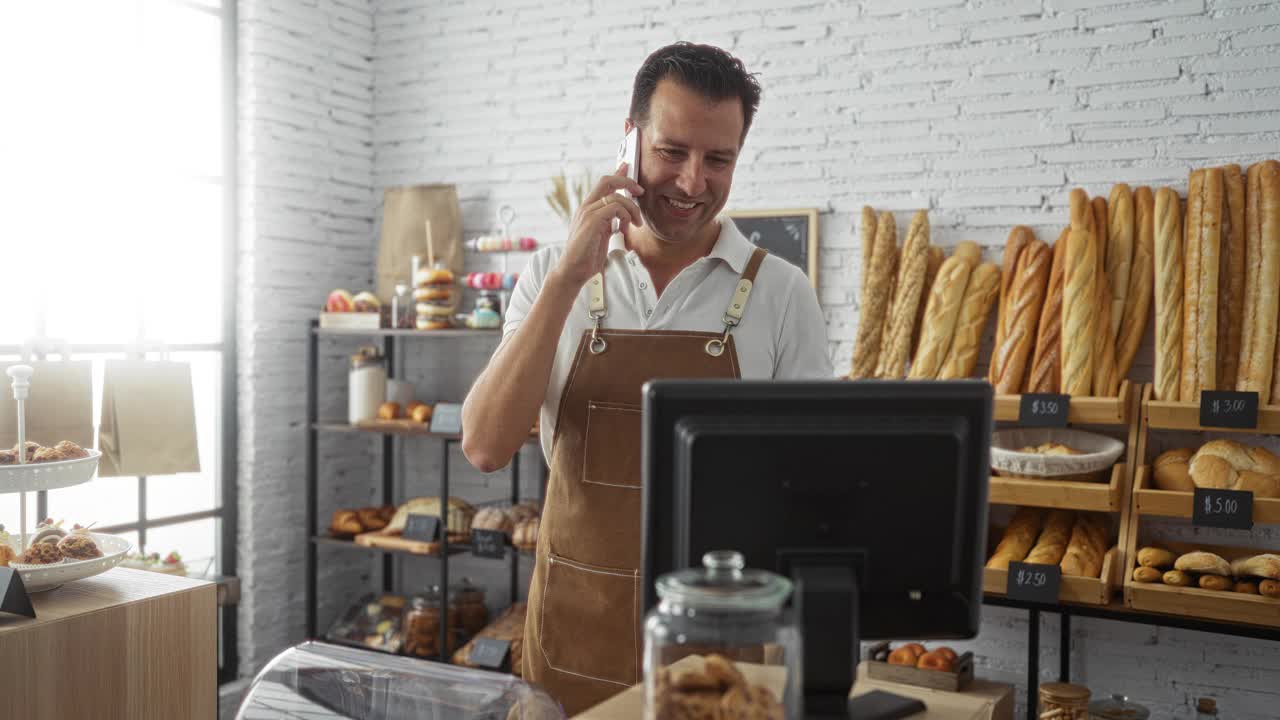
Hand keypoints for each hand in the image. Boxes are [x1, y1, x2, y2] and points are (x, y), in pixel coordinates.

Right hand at [551, 163, 642, 288]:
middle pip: (607, 181)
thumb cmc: (586, 256)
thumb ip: (609, 223)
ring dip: (632, 209)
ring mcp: (587, 213)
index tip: (628, 166)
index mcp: (588, 209)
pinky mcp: (591, 221)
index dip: (617, 173)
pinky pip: (615, 208)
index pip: (603, 184)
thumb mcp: (601, 235)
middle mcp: (586, 207)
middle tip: (640, 191)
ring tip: (635, 224)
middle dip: (627, 181)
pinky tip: (624, 229)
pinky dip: (625, 216)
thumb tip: (621, 217)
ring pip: (616, 197)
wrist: (572, 271)